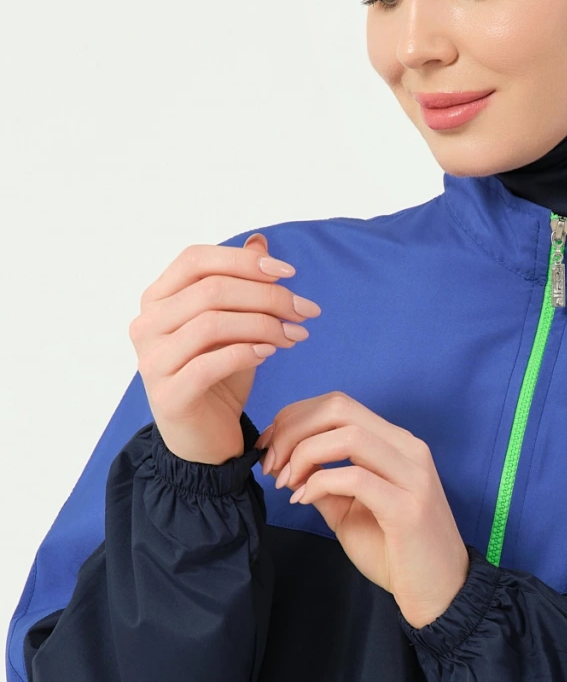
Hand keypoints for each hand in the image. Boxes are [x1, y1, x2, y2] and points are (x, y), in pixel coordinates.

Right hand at [130, 233, 320, 463]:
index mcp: (156, 300)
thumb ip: (241, 284)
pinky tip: (272, 352)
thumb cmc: (218, 379)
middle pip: (211, 290)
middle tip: (304, 310)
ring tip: (296, 335)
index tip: (289, 274)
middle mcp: (146, 325)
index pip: (196, 260)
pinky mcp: (169, 394)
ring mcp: (152, 361)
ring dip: (265, 324)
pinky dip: (247, 352)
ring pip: (213, 322)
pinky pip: (211, 362)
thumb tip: (260, 241)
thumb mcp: (234, 326)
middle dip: (267, 296)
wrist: (204, 441)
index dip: (244, 261)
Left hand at [256, 391, 470, 627]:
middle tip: (272, 465)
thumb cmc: (396, 552)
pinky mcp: (407, 507)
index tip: (268, 448)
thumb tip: (287, 464)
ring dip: (303, 454)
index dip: (294, 418)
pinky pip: (355, 478)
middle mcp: (407, 449)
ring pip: (347, 435)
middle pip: (339, 409)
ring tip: (287, 483)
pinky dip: (319, 483)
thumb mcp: (349, 511)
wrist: (439, 592)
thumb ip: (324, 482)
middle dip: (292, 430)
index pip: (338, 405)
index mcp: (395, 443)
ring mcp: (412, 475)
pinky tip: (304, 501)